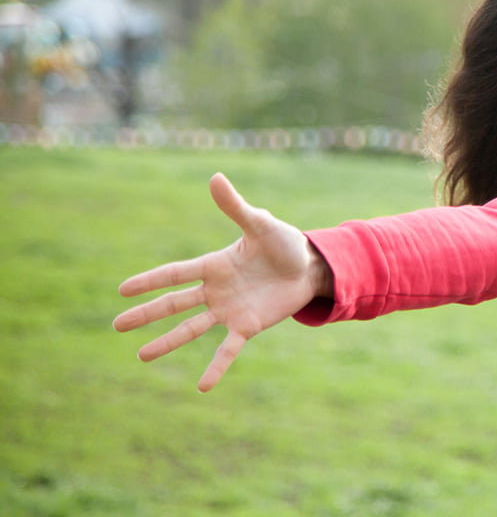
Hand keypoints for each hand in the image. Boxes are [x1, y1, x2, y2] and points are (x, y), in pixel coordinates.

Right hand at [113, 173, 332, 391]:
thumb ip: (235, 207)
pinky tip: (202, 387)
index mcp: (214, 265)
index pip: (175, 273)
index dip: (150, 281)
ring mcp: (229, 310)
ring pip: (192, 329)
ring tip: (141, 356)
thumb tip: (215, 177)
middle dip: (146, 314)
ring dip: (167, 342)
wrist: (311, 267)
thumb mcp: (260, 224)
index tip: (122, 290)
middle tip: (116, 325)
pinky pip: (228, 349)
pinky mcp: (248, 326)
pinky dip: (216, 368)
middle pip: (174, 303)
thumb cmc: (284, 243)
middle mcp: (216, 290)